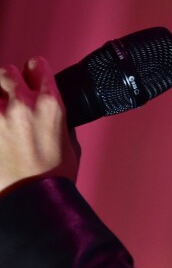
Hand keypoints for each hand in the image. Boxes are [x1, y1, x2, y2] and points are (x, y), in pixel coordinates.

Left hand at [0, 57, 78, 193]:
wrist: (34, 202)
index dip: (34, 72)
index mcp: (50, 104)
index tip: (31, 79)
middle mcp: (22, 104)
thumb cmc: (55, 177)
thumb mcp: (69, 140)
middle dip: (8, 82)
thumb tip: (51, 111)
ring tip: (2, 115)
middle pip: (6, 72)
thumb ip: (58, 119)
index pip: (37, 65)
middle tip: (10, 97)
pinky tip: (0, 131)